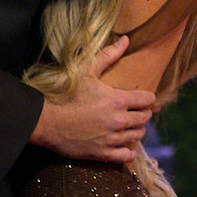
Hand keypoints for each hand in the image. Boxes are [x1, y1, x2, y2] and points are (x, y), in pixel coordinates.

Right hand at [29, 36, 156, 163]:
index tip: (142, 98)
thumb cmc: (68, 95)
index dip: (147, 98)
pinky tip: (124, 145)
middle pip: (145, 118)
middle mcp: (120, 121)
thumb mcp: (87, 71)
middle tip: (136, 111)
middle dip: (143, 114)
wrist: (49, 122)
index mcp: (118, 100)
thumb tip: (125, 39)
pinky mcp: (104, 154)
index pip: (147, 100)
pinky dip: (128, 151)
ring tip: (129, 126)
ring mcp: (112, 139)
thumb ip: (108, 56)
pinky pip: (127, 156)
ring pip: (138, 136)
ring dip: (136, 130)